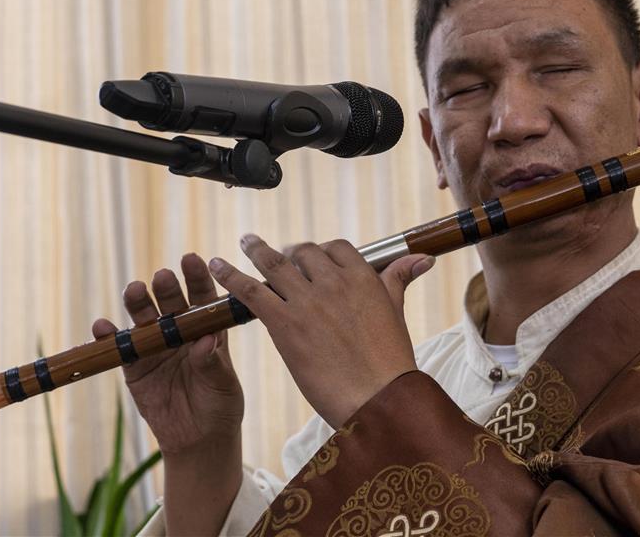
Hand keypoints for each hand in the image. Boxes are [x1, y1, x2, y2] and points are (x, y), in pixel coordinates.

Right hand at [91, 253, 244, 456]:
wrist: (198, 440)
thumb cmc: (220, 406)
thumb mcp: (223, 386)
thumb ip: (212, 363)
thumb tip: (206, 340)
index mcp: (207, 329)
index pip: (202, 297)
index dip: (197, 277)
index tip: (192, 260)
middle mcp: (180, 332)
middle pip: (171, 303)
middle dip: (167, 288)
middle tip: (163, 277)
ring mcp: (155, 346)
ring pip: (143, 318)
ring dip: (138, 303)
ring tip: (135, 291)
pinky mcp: (134, 367)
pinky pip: (120, 348)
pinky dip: (108, 337)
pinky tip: (102, 326)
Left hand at [208, 235, 434, 428]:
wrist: (378, 398)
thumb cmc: (390, 363)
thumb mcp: (396, 313)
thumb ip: (399, 279)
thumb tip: (422, 258)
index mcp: (362, 277)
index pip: (335, 248)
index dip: (321, 252)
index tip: (312, 260)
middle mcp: (333, 281)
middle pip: (304, 252)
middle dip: (291, 254)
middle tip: (278, 258)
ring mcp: (307, 300)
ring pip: (274, 264)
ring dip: (256, 250)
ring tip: (245, 241)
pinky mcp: (284, 322)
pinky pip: (251, 291)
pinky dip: (231, 276)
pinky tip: (216, 266)